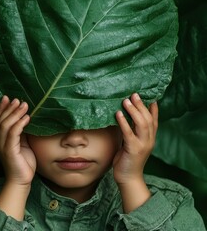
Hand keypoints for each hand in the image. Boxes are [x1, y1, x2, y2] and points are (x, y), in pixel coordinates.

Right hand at [0, 95, 35, 186]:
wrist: (21, 181)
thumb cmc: (23, 163)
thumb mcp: (23, 144)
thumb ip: (21, 132)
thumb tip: (25, 118)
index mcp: (0, 139)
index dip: (1, 108)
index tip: (7, 97)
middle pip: (0, 120)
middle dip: (8, 108)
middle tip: (17, 99)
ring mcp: (2, 146)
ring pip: (5, 125)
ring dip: (15, 113)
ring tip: (24, 105)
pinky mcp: (9, 151)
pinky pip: (13, 134)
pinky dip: (19, 124)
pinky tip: (27, 118)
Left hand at [113, 93, 157, 212]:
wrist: (128, 178)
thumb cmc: (126, 160)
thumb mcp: (131, 143)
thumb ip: (131, 132)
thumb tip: (124, 118)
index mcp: (150, 139)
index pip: (154, 121)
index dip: (153, 109)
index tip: (150, 97)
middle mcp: (149, 140)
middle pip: (148, 119)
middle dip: (141, 105)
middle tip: (134, 95)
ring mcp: (143, 145)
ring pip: (141, 124)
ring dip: (134, 111)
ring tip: (126, 101)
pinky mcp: (133, 149)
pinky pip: (129, 133)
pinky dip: (124, 122)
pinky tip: (118, 114)